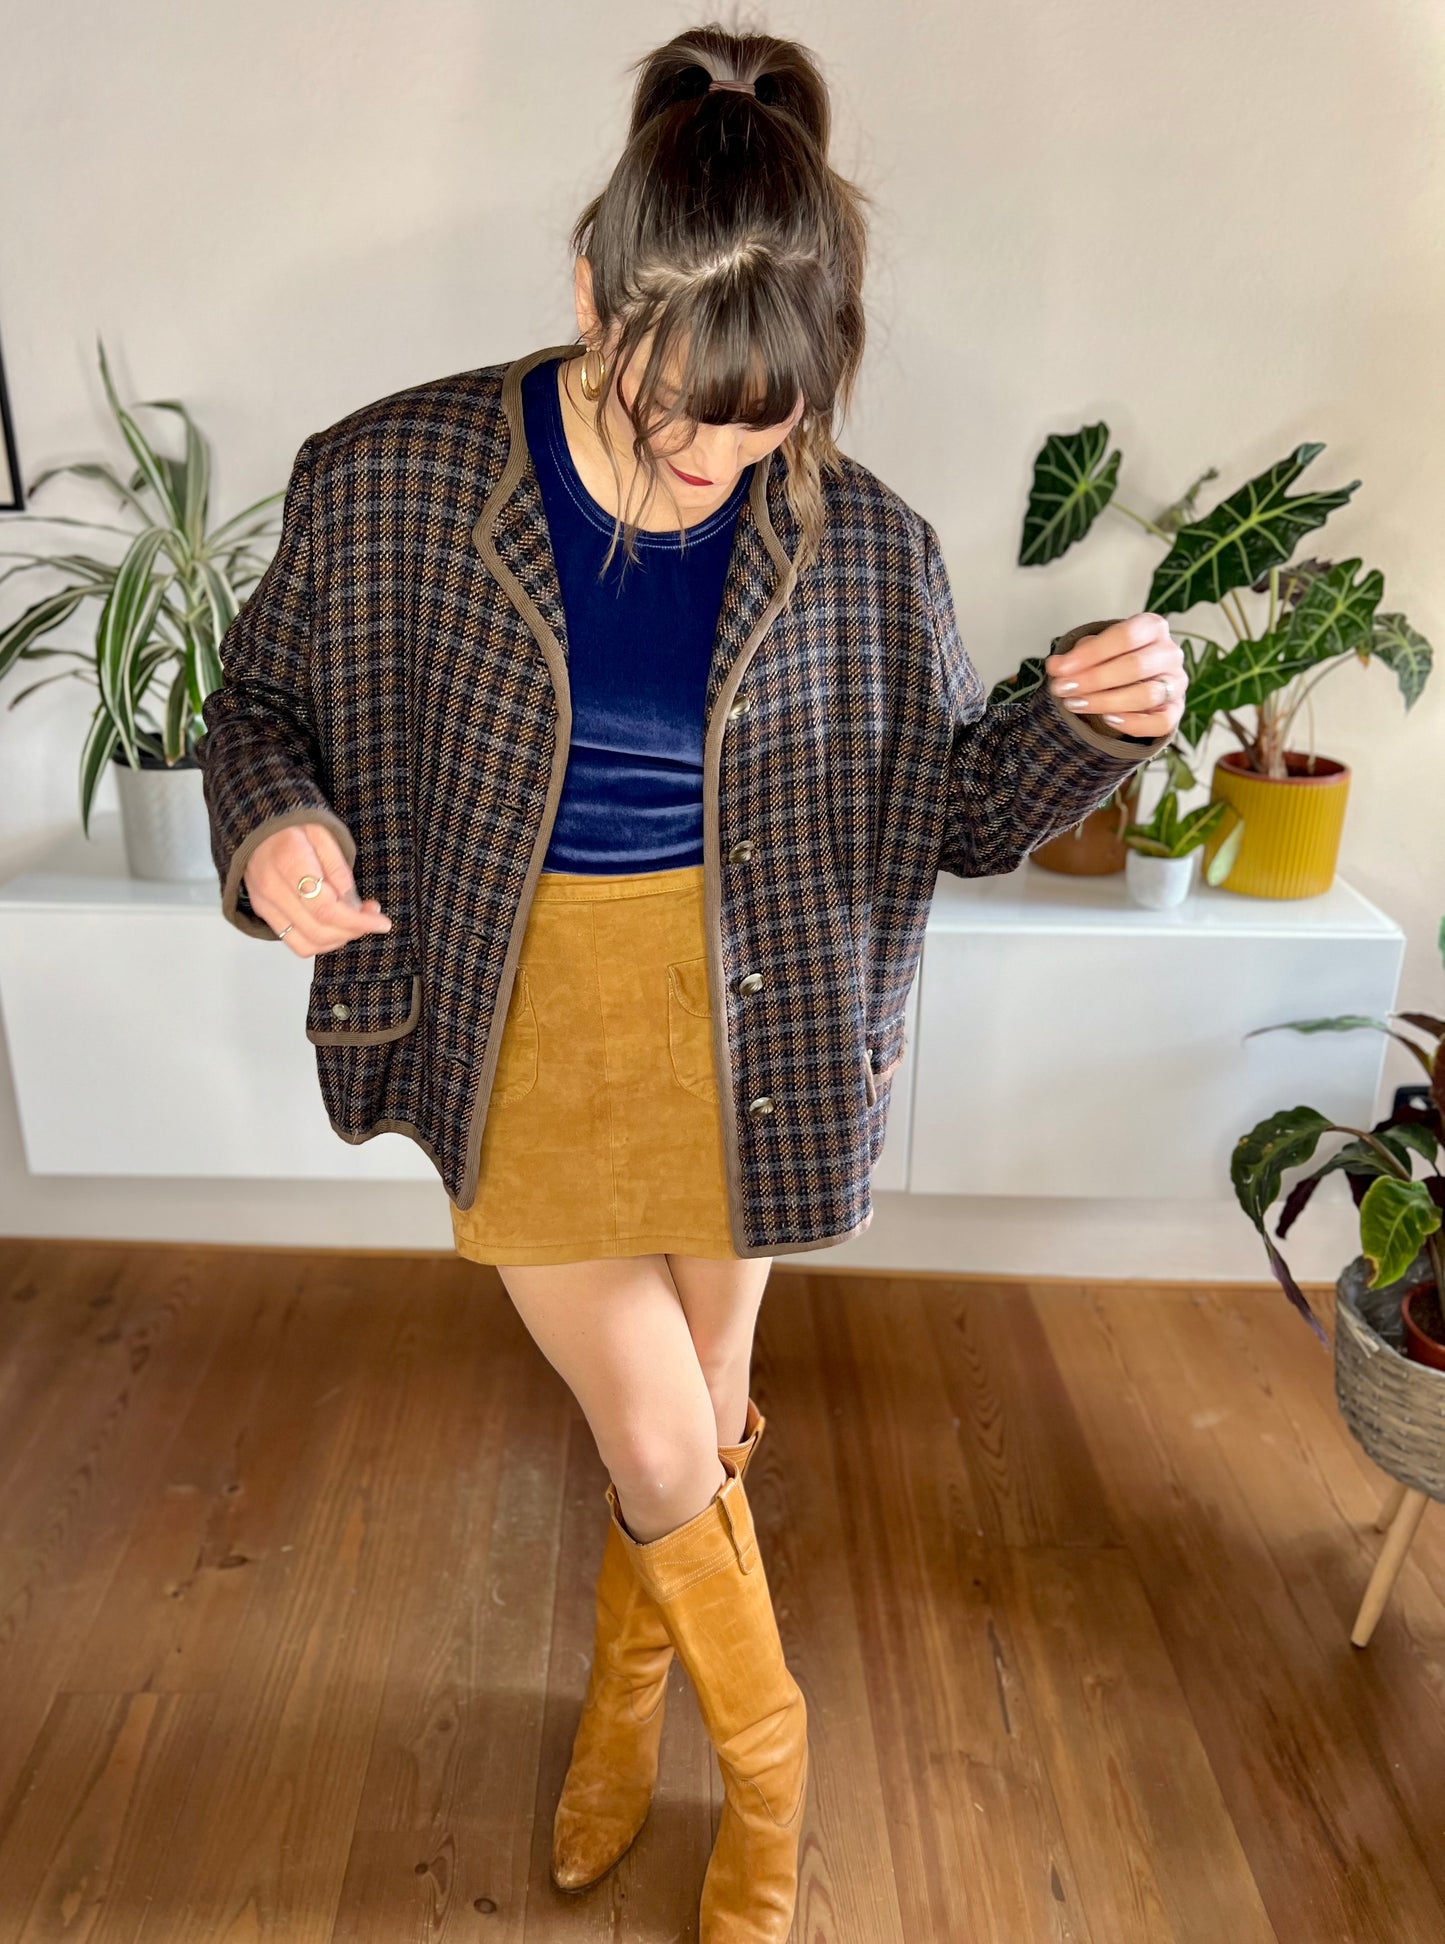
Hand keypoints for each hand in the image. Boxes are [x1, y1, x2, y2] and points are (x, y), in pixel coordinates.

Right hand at [243, 822, 391, 956]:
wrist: (257, 827)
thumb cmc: (292, 826)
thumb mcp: (323, 835)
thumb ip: (339, 871)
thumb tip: (354, 906)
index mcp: (289, 861)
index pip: (326, 909)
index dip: (358, 921)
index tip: (382, 922)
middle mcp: (272, 888)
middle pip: (319, 930)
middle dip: (353, 930)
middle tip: (372, 916)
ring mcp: (265, 904)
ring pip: (307, 944)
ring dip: (339, 939)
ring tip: (355, 920)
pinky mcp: (264, 913)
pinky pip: (295, 942)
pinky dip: (320, 942)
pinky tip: (335, 926)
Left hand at [1045, 612, 1186, 737]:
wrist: (1132, 679)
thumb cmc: (1111, 658)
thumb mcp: (1094, 650)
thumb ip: (1076, 656)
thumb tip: (1055, 666)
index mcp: (1152, 627)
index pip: (1124, 636)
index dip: (1090, 654)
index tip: (1059, 669)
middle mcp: (1170, 653)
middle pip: (1136, 666)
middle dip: (1093, 679)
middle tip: (1063, 689)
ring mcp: (1176, 682)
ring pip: (1147, 695)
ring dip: (1106, 702)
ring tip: (1076, 704)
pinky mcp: (1176, 710)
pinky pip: (1161, 722)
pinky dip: (1134, 723)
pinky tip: (1108, 719)